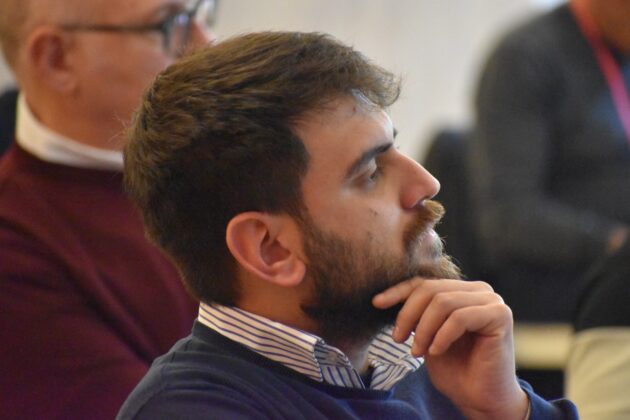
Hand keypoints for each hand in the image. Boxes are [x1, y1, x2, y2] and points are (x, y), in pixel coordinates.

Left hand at [372, 279, 527, 419]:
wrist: (480, 398)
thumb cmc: (454, 369)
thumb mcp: (426, 336)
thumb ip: (415, 315)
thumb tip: (384, 299)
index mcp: (461, 291)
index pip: (424, 283)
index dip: (398, 292)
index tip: (376, 304)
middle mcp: (479, 290)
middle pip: (431, 289)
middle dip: (408, 315)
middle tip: (398, 340)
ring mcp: (491, 301)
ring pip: (443, 302)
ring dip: (424, 330)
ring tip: (417, 352)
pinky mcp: (500, 315)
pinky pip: (460, 317)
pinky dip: (442, 336)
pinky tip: (435, 352)